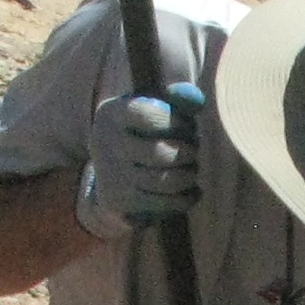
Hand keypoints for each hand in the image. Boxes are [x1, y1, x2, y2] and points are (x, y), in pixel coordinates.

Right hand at [87, 77, 206, 233]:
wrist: (110, 167)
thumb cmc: (142, 130)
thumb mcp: (154, 107)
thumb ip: (176, 100)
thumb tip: (197, 100)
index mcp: (113, 114)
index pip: (147, 115)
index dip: (176, 122)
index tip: (188, 126)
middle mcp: (107, 144)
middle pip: (159, 153)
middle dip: (188, 152)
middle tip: (194, 150)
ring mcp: (112, 176)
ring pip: (165, 181)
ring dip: (189, 176)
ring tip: (192, 169)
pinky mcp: (121, 202)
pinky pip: (164, 204)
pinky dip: (185, 198)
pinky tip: (191, 190)